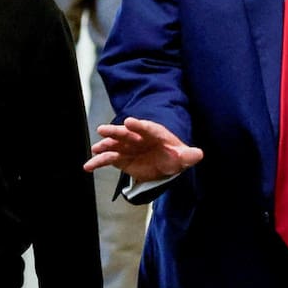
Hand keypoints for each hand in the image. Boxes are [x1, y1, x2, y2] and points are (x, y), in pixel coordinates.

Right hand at [83, 117, 203, 181]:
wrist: (164, 161)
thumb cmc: (174, 156)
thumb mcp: (183, 157)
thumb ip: (189, 155)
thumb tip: (199, 154)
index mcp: (154, 133)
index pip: (146, 128)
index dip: (138, 125)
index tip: (129, 122)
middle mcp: (138, 137)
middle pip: (126, 132)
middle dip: (115, 131)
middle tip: (104, 129)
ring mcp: (127, 146)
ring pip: (114, 144)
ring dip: (104, 145)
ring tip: (95, 148)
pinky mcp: (120, 158)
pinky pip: (107, 159)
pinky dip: (97, 162)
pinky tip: (88, 166)